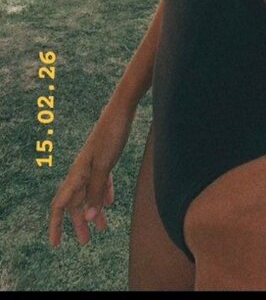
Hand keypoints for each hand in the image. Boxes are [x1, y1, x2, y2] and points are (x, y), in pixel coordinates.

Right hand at [48, 103, 133, 247]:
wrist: (121, 110)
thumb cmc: (111, 134)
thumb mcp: (105, 165)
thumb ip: (97, 190)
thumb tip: (90, 217)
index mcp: (77, 174)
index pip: (60, 204)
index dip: (56, 225)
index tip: (56, 244)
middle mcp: (82, 171)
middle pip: (75, 203)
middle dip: (79, 223)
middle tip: (85, 242)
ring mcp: (93, 164)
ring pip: (89, 193)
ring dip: (93, 211)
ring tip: (103, 229)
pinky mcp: (105, 158)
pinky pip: (101, 182)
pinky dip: (104, 194)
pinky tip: (110, 203)